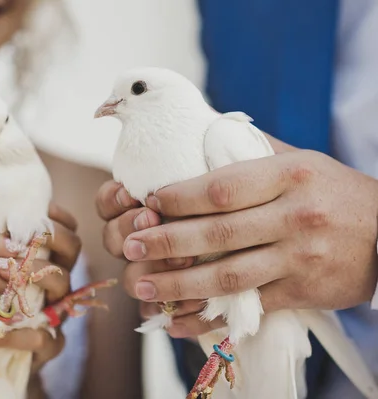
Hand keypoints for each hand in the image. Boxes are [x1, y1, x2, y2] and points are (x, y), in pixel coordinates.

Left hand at [116, 150, 377, 337]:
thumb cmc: (333, 191)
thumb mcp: (300, 159)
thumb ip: (251, 151)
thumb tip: (200, 135)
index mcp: (289, 176)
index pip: (223, 188)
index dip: (180, 197)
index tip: (149, 201)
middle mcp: (294, 216)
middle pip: (218, 233)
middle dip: (167, 241)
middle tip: (129, 246)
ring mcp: (299, 257)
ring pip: (229, 276)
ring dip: (179, 284)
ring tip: (141, 285)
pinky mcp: (303, 291)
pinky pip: (249, 308)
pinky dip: (210, 317)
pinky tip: (177, 320)